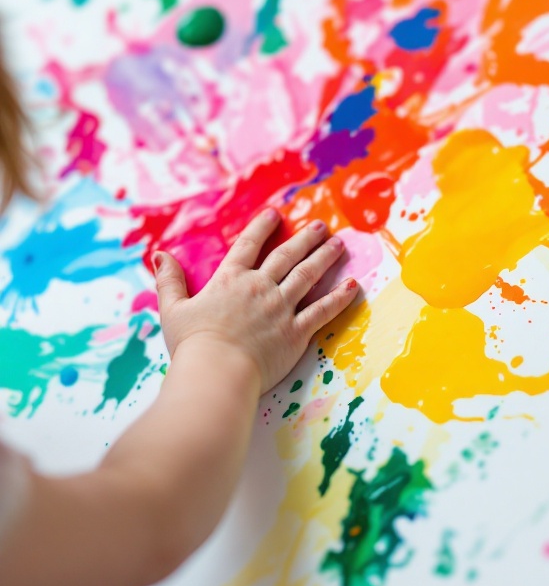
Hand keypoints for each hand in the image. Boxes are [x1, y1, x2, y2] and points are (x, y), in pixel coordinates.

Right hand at [152, 208, 359, 393]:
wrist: (217, 371)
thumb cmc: (192, 344)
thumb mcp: (173, 308)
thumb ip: (169, 280)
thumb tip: (159, 255)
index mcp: (230, 281)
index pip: (248, 246)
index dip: (262, 228)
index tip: (275, 215)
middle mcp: (259, 288)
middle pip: (286, 256)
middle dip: (305, 239)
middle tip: (321, 227)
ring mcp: (281, 308)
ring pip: (307, 276)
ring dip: (325, 259)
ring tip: (339, 246)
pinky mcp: (295, 333)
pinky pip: (322, 311)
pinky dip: (338, 298)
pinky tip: (352, 286)